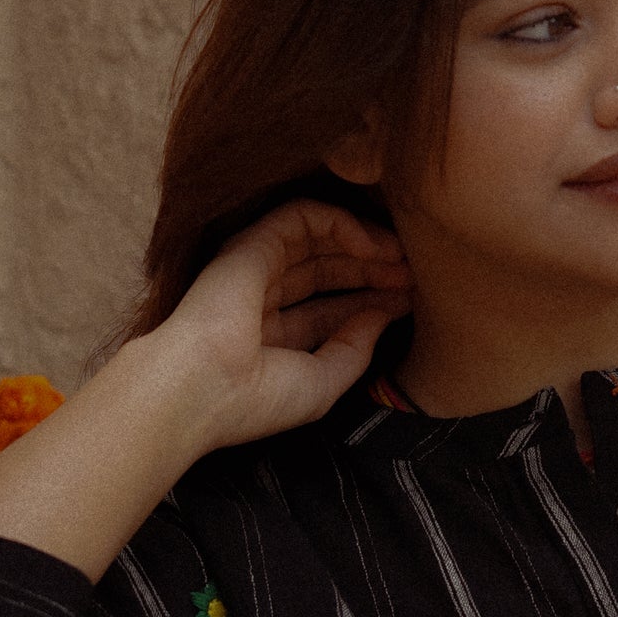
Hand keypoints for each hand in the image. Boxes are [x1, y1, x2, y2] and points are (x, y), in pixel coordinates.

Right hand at [154, 200, 413, 450]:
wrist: (201, 388)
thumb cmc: (253, 400)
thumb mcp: (321, 383)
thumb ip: (354, 349)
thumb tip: (382, 315)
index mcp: (272, 336)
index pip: (330, 308)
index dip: (372, 302)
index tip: (410, 302)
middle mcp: (262, 299)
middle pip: (328, 271)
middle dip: (374, 272)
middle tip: (416, 275)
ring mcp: (255, 268)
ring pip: (319, 241)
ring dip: (365, 246)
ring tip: (403, 258)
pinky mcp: (252, 242)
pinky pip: (303, 216)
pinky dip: (342, 225)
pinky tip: (374, 248)